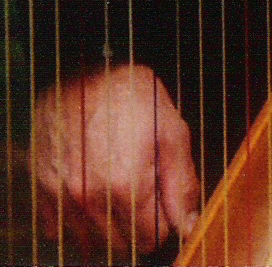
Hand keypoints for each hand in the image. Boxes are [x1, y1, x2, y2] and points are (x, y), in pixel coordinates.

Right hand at [31, 64, 199, 259]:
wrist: (83, 68)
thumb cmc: (130, 95)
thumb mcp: (171, 130)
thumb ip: (181, 183)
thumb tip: (188, 224)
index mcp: (128, 186)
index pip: (151, 237)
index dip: (162, 220)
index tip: (161, 200)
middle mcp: (92, 199)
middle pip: (122, 243)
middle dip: (136, 222)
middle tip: (140, 187)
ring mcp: (63, 197)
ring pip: (90, 240)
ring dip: (106, 224)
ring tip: (115, 186)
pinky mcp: (43, 189)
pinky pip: (59, 228)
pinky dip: (74, 219)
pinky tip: (88, 190)